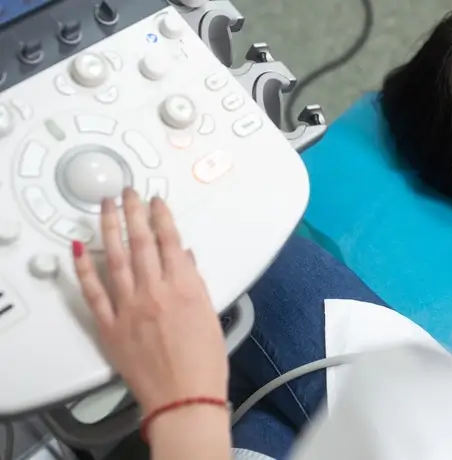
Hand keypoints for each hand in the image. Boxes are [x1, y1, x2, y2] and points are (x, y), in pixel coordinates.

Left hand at [73, 188, 227, 414]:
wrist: (183, 397)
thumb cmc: (203, 364)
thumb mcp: (210, 316)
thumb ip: (195, 284)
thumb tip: (185, 262)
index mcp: (184, 288)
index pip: (170, 240)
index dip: (162, 216)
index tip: (156, 202)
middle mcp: (155, 292)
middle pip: (141, 242)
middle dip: (134, 211)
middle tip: (128, 193)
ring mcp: (129, 307)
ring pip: (115, 258)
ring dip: (110, 228)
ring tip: (106, 207)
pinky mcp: (110, 326)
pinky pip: (93, 291)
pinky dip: (83, 268)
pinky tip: (77, 248)